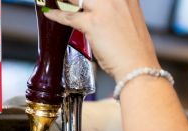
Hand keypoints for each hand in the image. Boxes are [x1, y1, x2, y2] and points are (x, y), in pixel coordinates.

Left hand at [44, 0, 160, 80]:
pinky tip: (49, 14)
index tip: (78, 0)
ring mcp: (104, 9)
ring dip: (63, 0)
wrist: (138, 67)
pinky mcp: (93, 23)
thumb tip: (98, 12)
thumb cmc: (133, 50)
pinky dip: (56, 15)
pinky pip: (69, 16)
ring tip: (55, 0)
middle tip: (68, 1)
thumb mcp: (129, 21)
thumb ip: (115, 12)